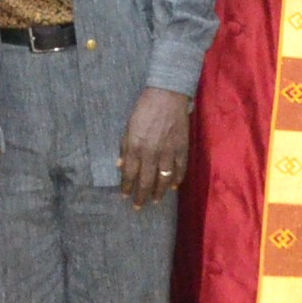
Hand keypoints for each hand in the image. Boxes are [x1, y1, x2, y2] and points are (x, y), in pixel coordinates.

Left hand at [116, 88, 192, 207]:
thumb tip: (120, 165)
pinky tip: (173, 187)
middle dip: (141, 196)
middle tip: (138, 206)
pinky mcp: (182, 149)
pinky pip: (179, 170)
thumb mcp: (128, 127)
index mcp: (135, 146)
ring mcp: (168, 152)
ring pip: (163, 179)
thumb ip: (125, 147)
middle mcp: (151, 153)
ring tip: (155, 200)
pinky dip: (177, 180)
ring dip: (158, 192)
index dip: (127, 186)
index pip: (130, 174)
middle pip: (146, 181)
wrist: (167, 95)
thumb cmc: (144, 109)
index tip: (125, 195)